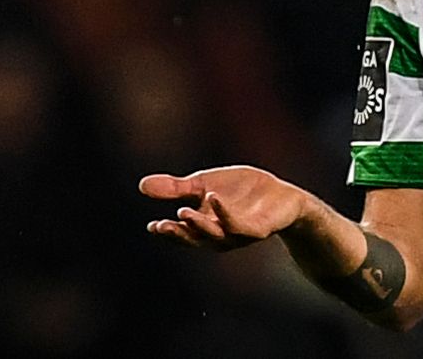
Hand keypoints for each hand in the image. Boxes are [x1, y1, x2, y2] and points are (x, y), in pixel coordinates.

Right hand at [139, 166, 308, 249]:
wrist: (280, 196)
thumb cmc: (240, 193)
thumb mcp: (203, 184)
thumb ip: (176, 188)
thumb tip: (142, 185)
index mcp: (204, 227)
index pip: (183, 233)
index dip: (168, 232)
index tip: (152, 226)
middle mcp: (219, 235)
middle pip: (196, 238)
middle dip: (179, 233)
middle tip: (162, 226)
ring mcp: (238, 234)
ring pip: (216, 235)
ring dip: (199, 226)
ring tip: (183, 211)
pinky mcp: (258, 229)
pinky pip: (240, 225)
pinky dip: (226, 213)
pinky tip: (214, 198)